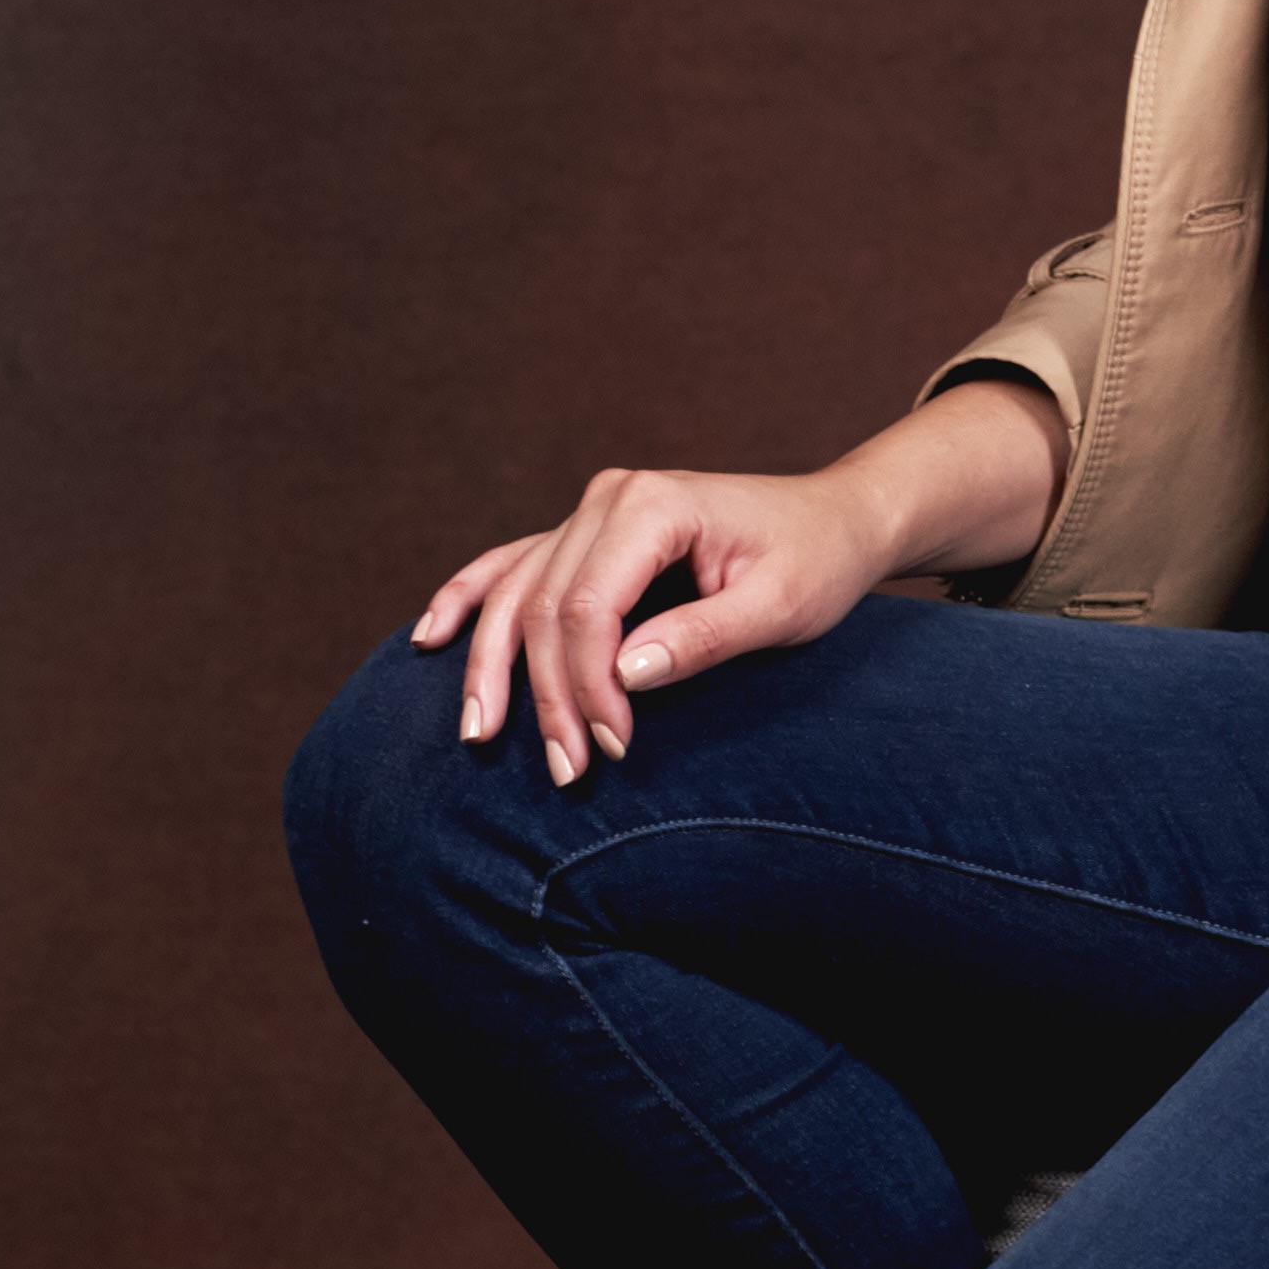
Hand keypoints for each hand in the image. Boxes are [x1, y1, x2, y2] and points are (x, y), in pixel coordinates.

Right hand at [410, 376, 1064, 785]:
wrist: (836, 519)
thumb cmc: (818, 562)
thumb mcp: (781, 607)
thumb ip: (703, 638)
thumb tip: (623, 677)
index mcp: (652, 505)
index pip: (588, 608)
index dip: (588, 686)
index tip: (613, 749)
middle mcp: (608, 497)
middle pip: (545, 608)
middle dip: (546, 695)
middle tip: (568, 771)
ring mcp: (590, 510)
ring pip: (517, 594)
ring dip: (493, 667)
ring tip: (479, 736)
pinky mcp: (587, 532)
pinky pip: (512, 566)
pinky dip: (469, 599)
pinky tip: (431, 638)